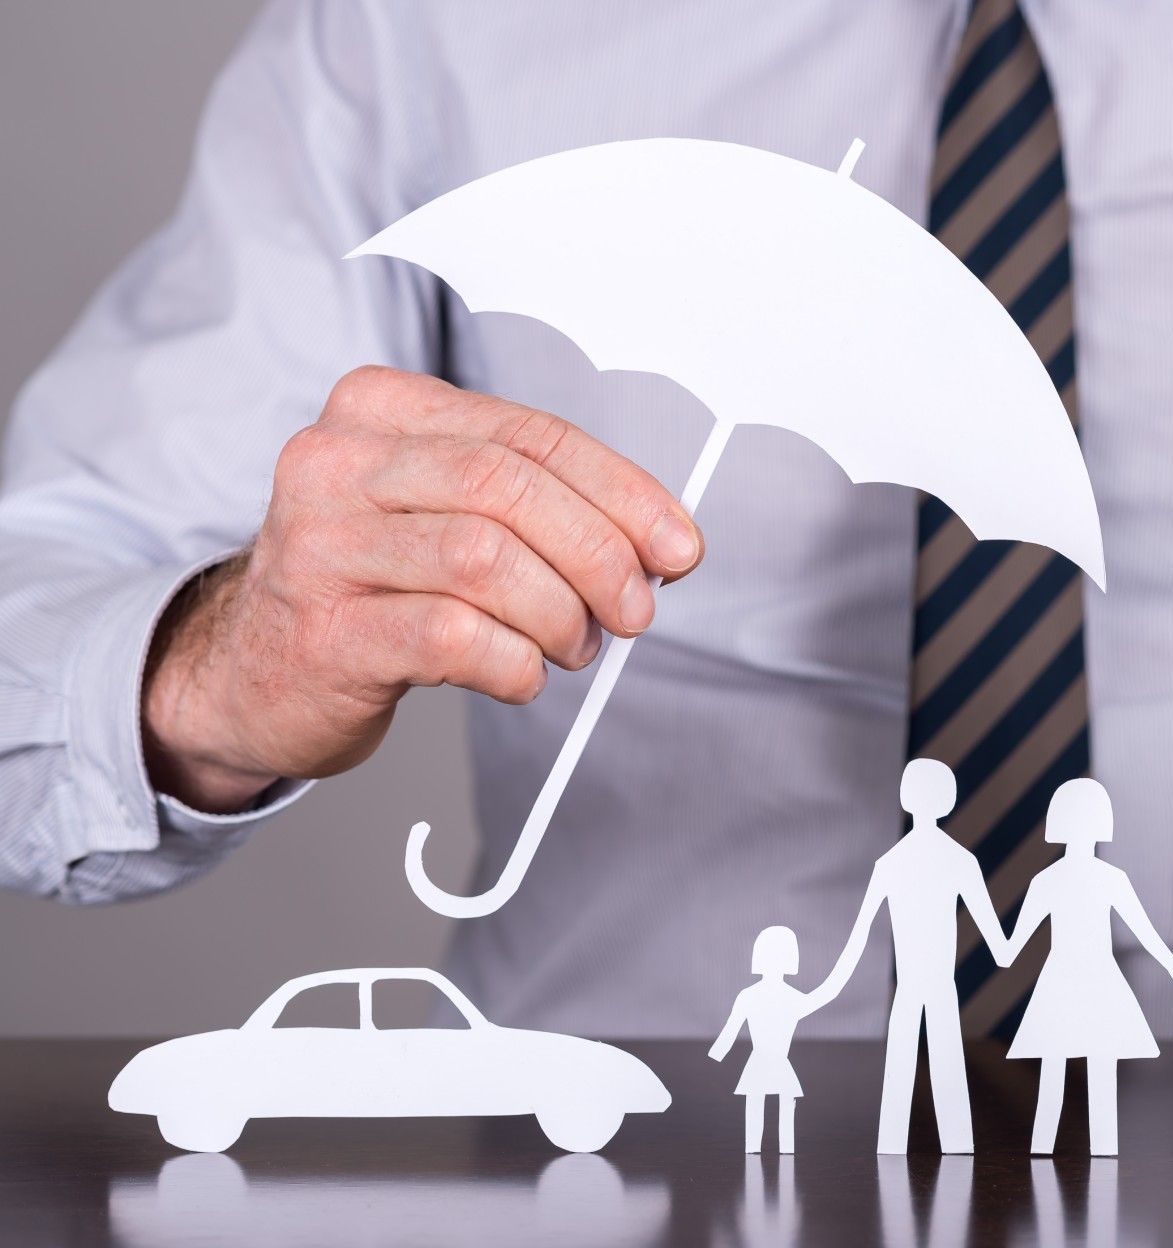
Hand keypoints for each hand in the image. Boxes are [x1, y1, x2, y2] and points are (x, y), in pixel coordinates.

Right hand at [142, 365, 704, 810]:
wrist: (252, 669)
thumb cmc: (374, 584)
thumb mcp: (446, 515)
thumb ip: (540, 508)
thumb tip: (662, 545)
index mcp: (380, 409)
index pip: (532, 435)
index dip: (623, 494)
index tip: (678, 549)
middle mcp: (336, 461)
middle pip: (510, 488)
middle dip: (600, 556)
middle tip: (634, 612)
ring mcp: (317, 545)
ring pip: (485, 559)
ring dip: (559, 615)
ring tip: (571, 646)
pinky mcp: (321, 631)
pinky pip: (453, 637)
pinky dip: (514, 663)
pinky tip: (520, 673)